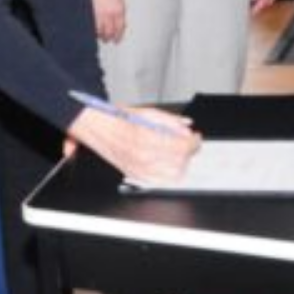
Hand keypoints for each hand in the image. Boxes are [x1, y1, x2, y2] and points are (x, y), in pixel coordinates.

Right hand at [67, 104, 199, 184]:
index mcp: (146, 138)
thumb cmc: (117, 118)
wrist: (96, 128)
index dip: (194, 142)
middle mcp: (143, 156)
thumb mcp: (147, 112)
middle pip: (180, 161)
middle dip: (189, 152)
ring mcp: (139, 169)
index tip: (196, 138)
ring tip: (179, 153)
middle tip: (189, 143)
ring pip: (173, 174)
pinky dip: (169, 173)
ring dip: (181, 163)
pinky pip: (161, 181)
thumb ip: (170, 121)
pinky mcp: (135, 175)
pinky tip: (169, 162)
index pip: (182, 146)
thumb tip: (186, 127)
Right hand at [90, 0, 126, 41]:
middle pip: (110, 32)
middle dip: (108, 37)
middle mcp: (110, 13)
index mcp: (119, 9)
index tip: (116, 40)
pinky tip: (91, 29)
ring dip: (99, 35)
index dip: (118, 36)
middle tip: (106, 39)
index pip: (120, 28)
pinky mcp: (89, 13)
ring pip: (100, 31)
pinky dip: (92, 30)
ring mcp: (99, 13)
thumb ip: (118, 10)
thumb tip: (117, 22)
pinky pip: (91, 26)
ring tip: (98, 35)